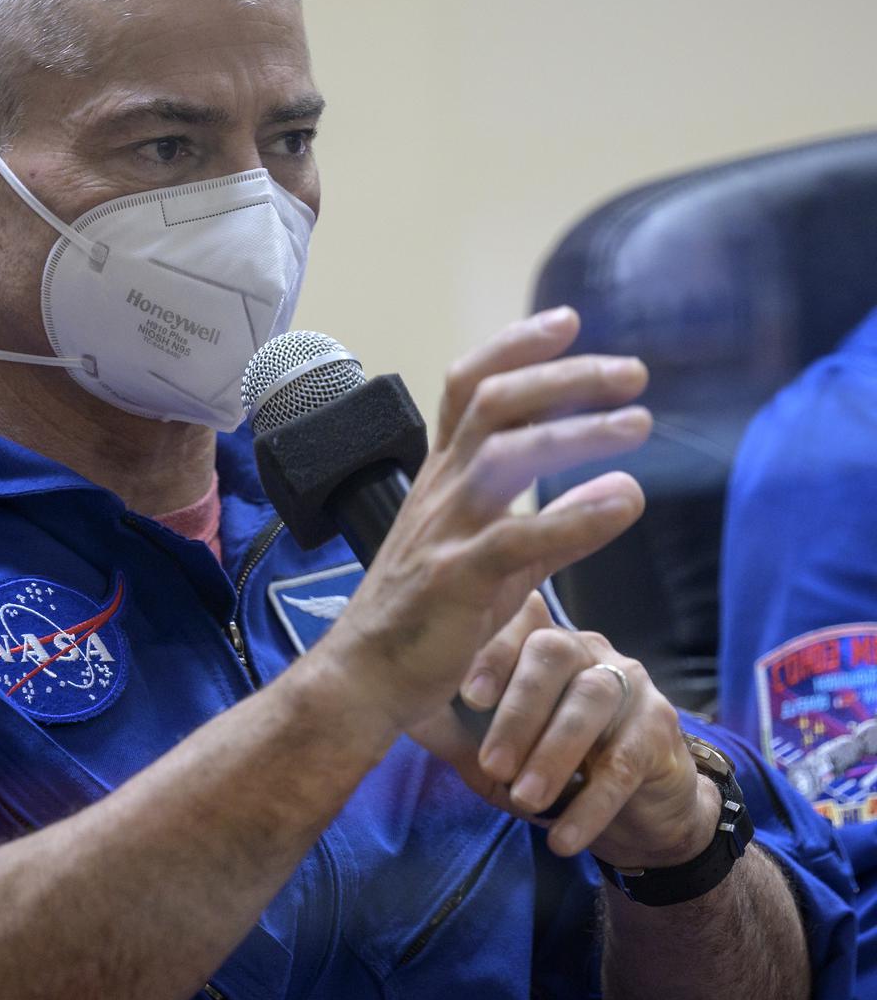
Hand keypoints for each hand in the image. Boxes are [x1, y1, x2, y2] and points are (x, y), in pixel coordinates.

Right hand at [327, 306, 650, 735]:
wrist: (362, 677)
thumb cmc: (423, 617)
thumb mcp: (485, 554)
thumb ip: (543, 518)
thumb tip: (617, 487)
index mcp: (442, 478)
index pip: (467, 388)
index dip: (515, 347)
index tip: (567, 322)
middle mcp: (441, 491)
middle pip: (493, 403)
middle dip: (563, 376)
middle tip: (633, 373)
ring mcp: (446, 531)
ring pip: (504, 455)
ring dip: (576, 431)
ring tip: (638, 423)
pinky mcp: (457, 580)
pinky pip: (519, 538)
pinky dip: (575, 514)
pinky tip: (625, 501)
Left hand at [412, 597, 718, 868]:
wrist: (628, 814)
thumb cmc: (545, 769)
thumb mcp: (490, 750)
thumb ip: (450, 727)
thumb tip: (389, 712)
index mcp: (540, 642)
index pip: (516, 624)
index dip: (491, 653)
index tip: (465, 695)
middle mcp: (586, 649)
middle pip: (552, 654)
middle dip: (517, 712)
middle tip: (491, 766)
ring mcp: (628, 682)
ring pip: (590, 700)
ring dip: (553, 754)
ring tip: (524, 801)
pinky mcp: (660, 729)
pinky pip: (625, 761)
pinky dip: (591, 803)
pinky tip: (562, 837)